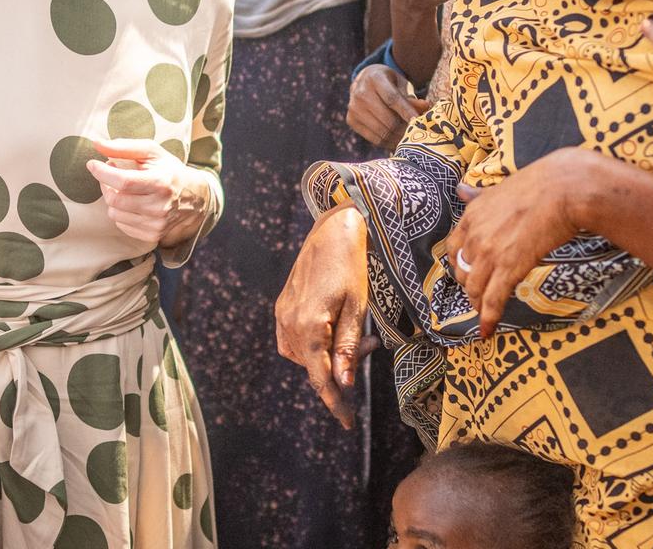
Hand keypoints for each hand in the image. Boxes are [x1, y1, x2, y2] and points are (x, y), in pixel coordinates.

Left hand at [86, 139, 212, 245]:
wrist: (196, 198)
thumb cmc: (170, 171)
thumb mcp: (153, 152)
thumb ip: (124, 147)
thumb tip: (96, 143)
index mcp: (160, 182)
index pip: (123, 181)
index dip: (103, 173)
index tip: (92, 164)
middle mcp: (159, 206)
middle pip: (114, 199)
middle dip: (105, 185)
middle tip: (110, 174)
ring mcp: (156, 224)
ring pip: (114, 213)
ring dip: (113, 199)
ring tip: (123, 189)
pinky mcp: (152, 235)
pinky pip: (121, 225)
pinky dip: (122, 212)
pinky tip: (132, 203)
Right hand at [275, 204, 369, 428]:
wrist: (333, 228)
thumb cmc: (352, 265)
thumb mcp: (357, 307)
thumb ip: (348, 347)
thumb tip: (343, 383)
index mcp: (309, 327)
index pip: (321, 379)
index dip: (335, 403)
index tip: (348, 423)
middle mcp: (289, 324)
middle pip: (313, 368)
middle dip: (340, 370)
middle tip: (370, 348)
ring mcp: (282, 315)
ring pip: (304, 356)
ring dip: (328, 356)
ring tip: (357, 337)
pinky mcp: (282, 306)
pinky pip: (295, 340)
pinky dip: (314, 345)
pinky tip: (333, 332)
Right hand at [346, 63, 429, 149]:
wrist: (363, 81)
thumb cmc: (388, 83)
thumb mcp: (400, 84)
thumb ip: (411, 97)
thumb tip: (425, 107)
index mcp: (374, 78)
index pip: (392, 99)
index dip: (406, 112)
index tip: (418, 122)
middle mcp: (360, 92)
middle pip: (387, 118)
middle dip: (405, 129)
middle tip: (417, 134)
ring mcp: (353, 108)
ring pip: (382, 131)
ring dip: (398, 138)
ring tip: (409, 139)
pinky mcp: (351, 120)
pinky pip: (374, 138)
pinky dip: (388, 142)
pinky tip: (397, 141)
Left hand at [444, 148, 598, 338]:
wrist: (564, 188)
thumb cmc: (540, 184)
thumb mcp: (500, 187)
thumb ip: (478, 195)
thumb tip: (460, 189)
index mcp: (472, 215)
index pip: (453, 248)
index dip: (459, 264)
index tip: (467, 271)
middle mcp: (475, 235)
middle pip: (463, 272)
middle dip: (470, 285)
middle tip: (480, 294)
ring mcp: (490, 253)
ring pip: (475, 289)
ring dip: (478, 304)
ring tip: (485, 313)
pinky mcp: (509, 268)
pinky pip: (493, 300)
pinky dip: (488, 319)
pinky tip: (487, 331)